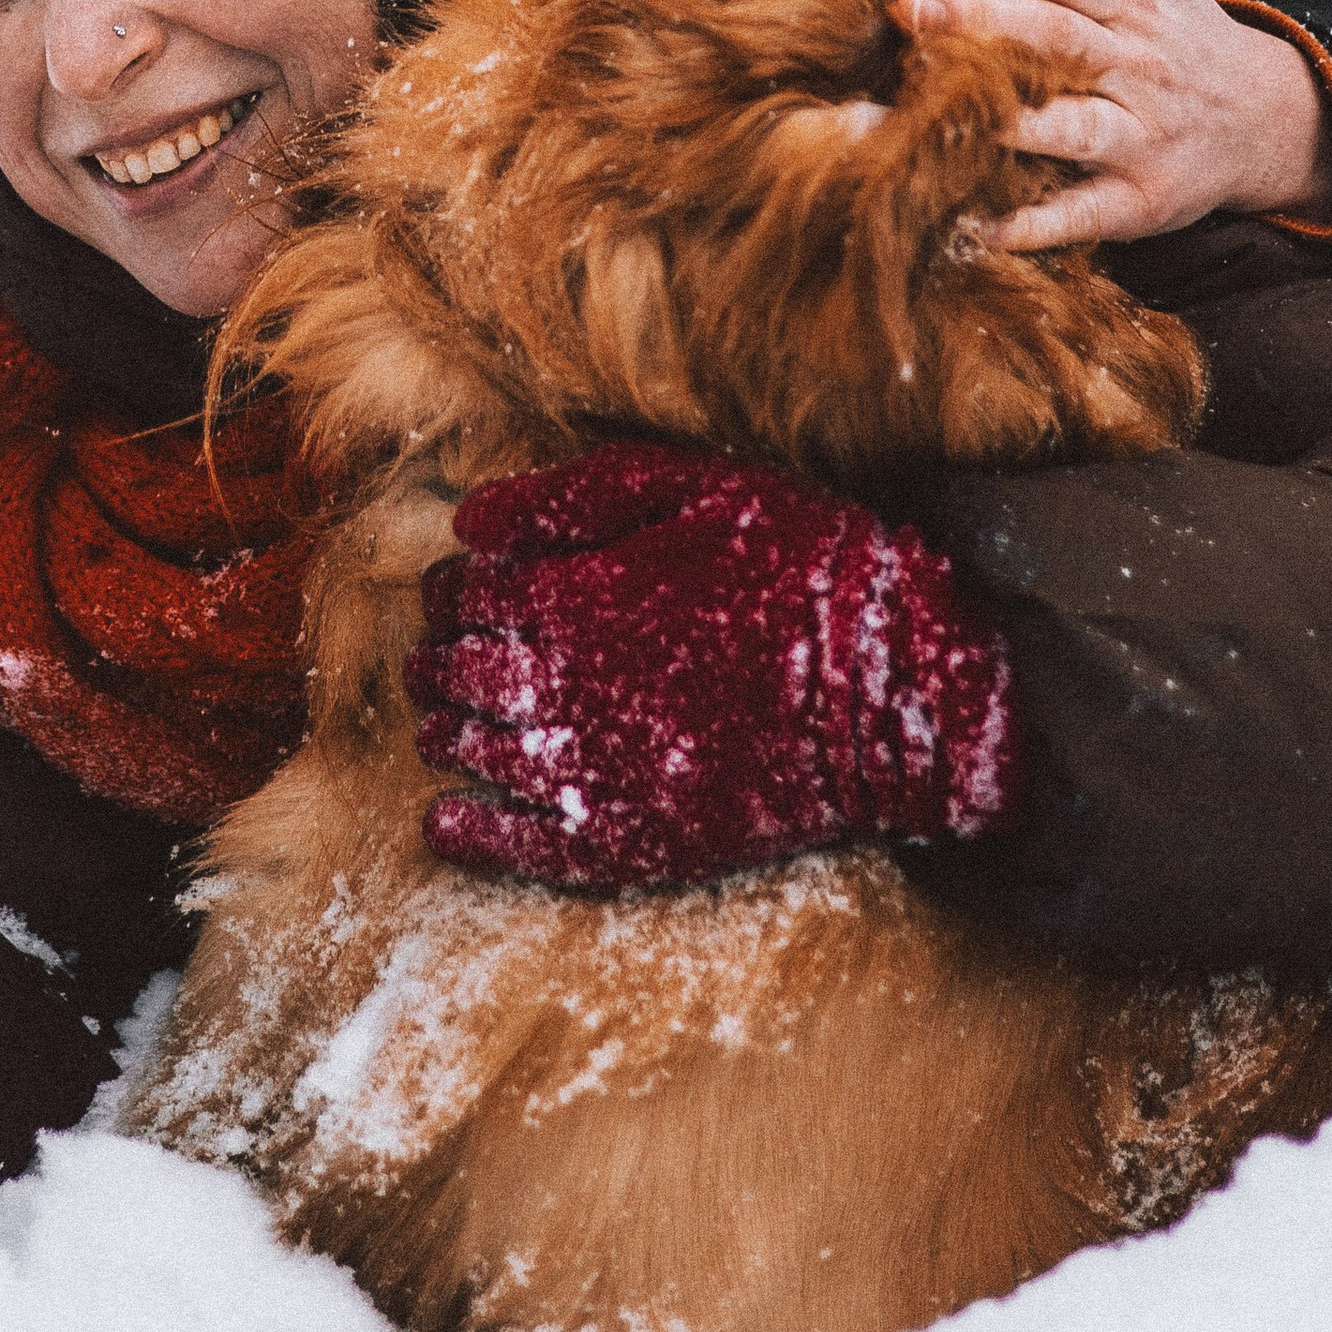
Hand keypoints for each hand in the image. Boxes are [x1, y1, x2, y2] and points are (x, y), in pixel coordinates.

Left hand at [405, 440, 1011, 890]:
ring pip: (474, 753)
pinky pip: (520, 846)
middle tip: (437, 656)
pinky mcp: (630, 839)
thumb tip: (467, 519)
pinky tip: (446, 819)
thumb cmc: (800, 564)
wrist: (894, 687)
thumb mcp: (693, 485)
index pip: (465, 593)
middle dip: (438, 658)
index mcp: (570, 595)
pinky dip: (468, 833)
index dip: (451, 588)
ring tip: (441, 724)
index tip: (457, 590)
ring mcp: (593, 771)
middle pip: (457, 672)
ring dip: (443, 732)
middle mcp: (561, 687)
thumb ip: (572, 496)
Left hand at [900, 0, 1331, 250]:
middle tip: (905, 7)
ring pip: (1068, 127)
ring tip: (929, 106)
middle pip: (1053, 37)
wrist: (1262, 118)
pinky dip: (1031, 223)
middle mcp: (1135, 65)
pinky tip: (972, 222)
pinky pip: (1082, 213)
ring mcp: (1138, 136)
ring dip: (1000, 119)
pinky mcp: (1138, 199)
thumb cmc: (1177, 25)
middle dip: (978, 20)